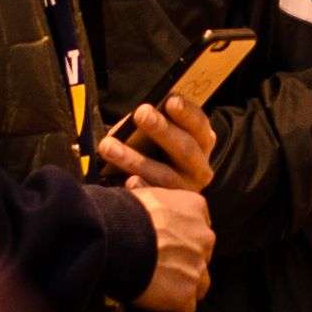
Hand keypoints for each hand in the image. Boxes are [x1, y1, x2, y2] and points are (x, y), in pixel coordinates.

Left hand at [102, 94, 218, 196]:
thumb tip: (134, 118)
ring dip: (136, 160)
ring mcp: (186, 190)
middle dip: (162, 130)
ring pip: (166, 176)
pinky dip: (143, 189)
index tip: (170, 101)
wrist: (160, 192)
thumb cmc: (155, 152)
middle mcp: (200, 167)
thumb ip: (152, 125)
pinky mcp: (171, 209)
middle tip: (141, 113)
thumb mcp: (160, 136)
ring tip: (109, 146)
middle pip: (185, 148)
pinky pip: (156, 200)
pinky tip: (128, 182)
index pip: (199, 124)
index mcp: (202, 142)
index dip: (186, 112)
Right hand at [119, 178, 212, 311]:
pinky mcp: (186, 294)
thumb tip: (135, 184)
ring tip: (157, 286)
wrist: (114, 238)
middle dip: (184, 262)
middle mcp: (205, 237)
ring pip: (199, 283)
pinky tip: (153, 299)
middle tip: (157, 265)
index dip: (181, 237)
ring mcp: (198, 267)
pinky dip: (171, 306)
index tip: (163, 242)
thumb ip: (147, 195)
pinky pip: (185, 307)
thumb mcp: (138, 194)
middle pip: (201, 255)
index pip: (198, 226)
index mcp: (196, 207)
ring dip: (182, 286)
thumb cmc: (121, 212)